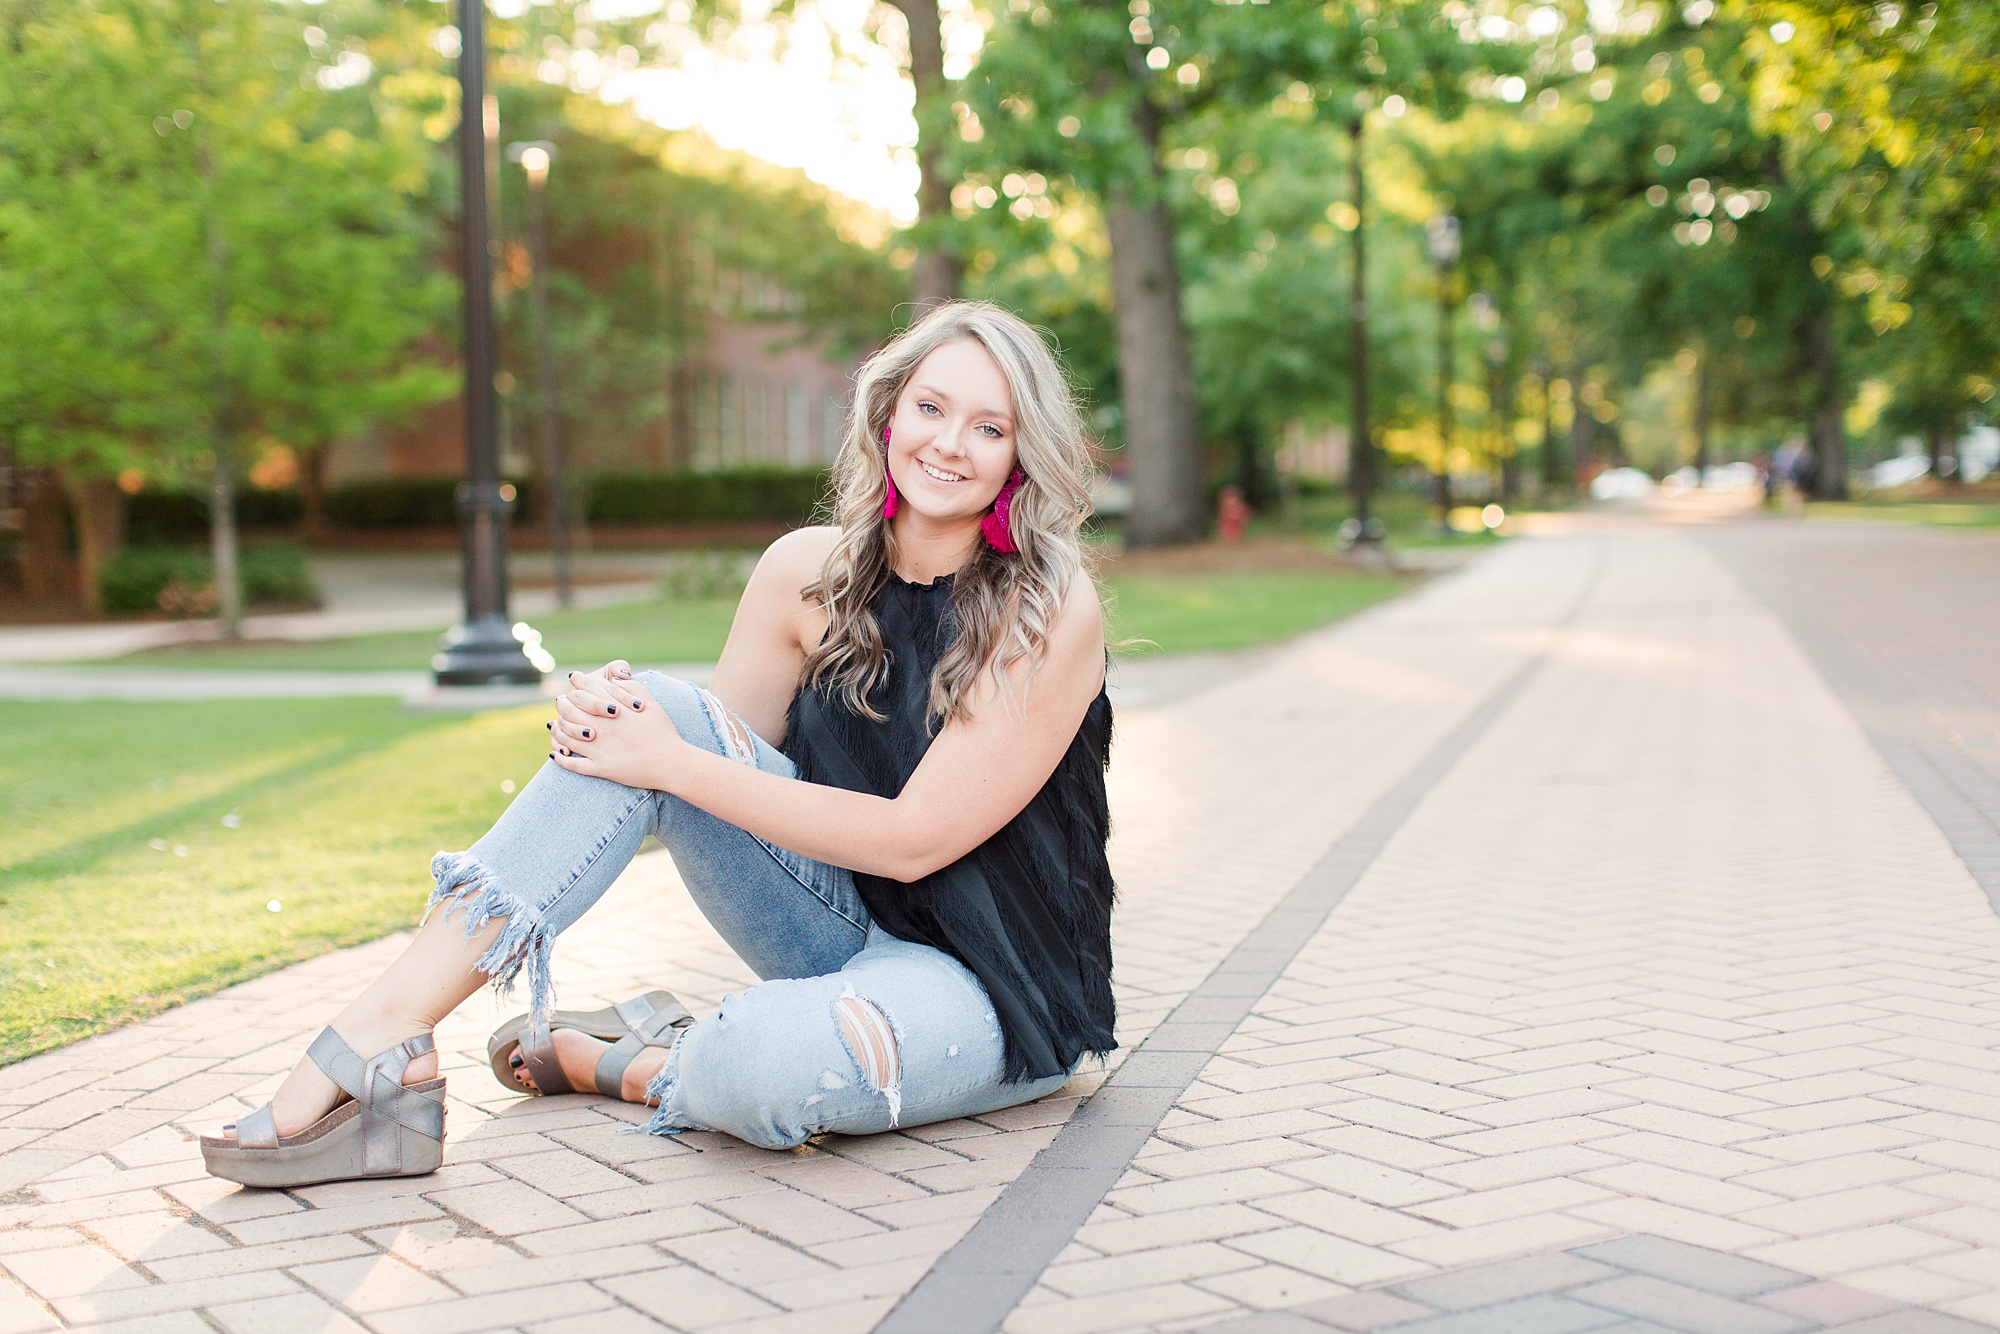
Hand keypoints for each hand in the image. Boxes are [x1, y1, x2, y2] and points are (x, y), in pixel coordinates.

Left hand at [548, 665, 684, 789]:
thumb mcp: (652, 703)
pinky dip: (561, 759)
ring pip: (566, 736)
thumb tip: (615, 679)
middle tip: (561, 702)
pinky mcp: (600, 768)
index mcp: (614, 708)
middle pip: (570, 710)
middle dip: (562, 703)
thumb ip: (632, 688)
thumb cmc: (664, 732)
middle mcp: (602, 726)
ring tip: (554, 727)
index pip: (588, 689)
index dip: (578, 681)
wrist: (671, 763)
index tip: (573, 678)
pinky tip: (556, 755)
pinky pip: (572, 764)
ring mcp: (599, 748)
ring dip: (558, 730)